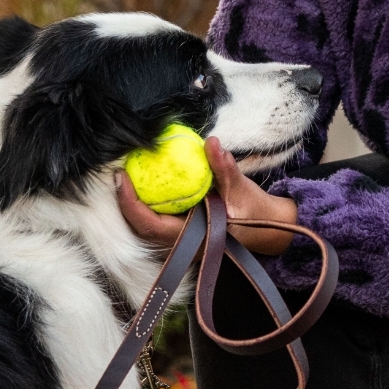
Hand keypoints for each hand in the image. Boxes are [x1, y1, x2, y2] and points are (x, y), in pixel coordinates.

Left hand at [116, 135, 297, 255]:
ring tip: (128, 176)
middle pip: (142, 228)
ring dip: (135, 203)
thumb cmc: (256, 212)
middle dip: (126, 202)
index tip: (122, 178)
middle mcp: (183, 246)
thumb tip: (211, 142)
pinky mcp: (184, 235)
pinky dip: (150, 203)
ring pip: (148, 225)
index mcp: (194, 240)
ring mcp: (182, 243)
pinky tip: (147, 182)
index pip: (151, 225)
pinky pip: (159, 220)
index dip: (131, 204)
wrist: (269, 229)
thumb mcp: (241, 188)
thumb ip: (224, 168)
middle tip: (120, 173)